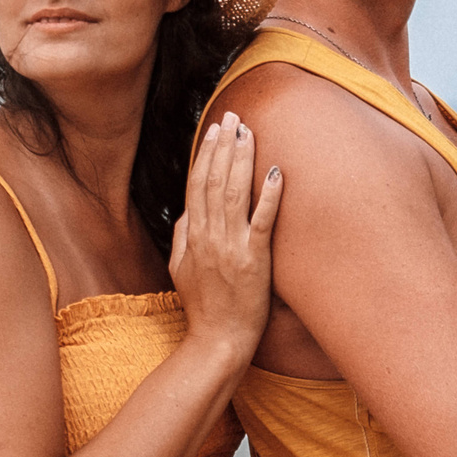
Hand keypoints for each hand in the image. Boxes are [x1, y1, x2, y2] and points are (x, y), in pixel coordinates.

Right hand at [169, 112, 283, 359]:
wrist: (216, 341)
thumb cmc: (203, 308)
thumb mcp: (180, 269)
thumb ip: (182, 236)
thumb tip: (188, 210)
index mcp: (192, 236)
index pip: (198, 184)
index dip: (207, 152)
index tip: (215, 128)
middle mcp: (209, 236)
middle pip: (215, 180)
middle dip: (224, 144)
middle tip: (234, 115)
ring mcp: (231, 247)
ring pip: (235, 193)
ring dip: (243, 159)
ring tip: (249, 131)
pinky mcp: (254, 261)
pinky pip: (262, 221)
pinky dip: (269, 195)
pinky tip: (276, 171)